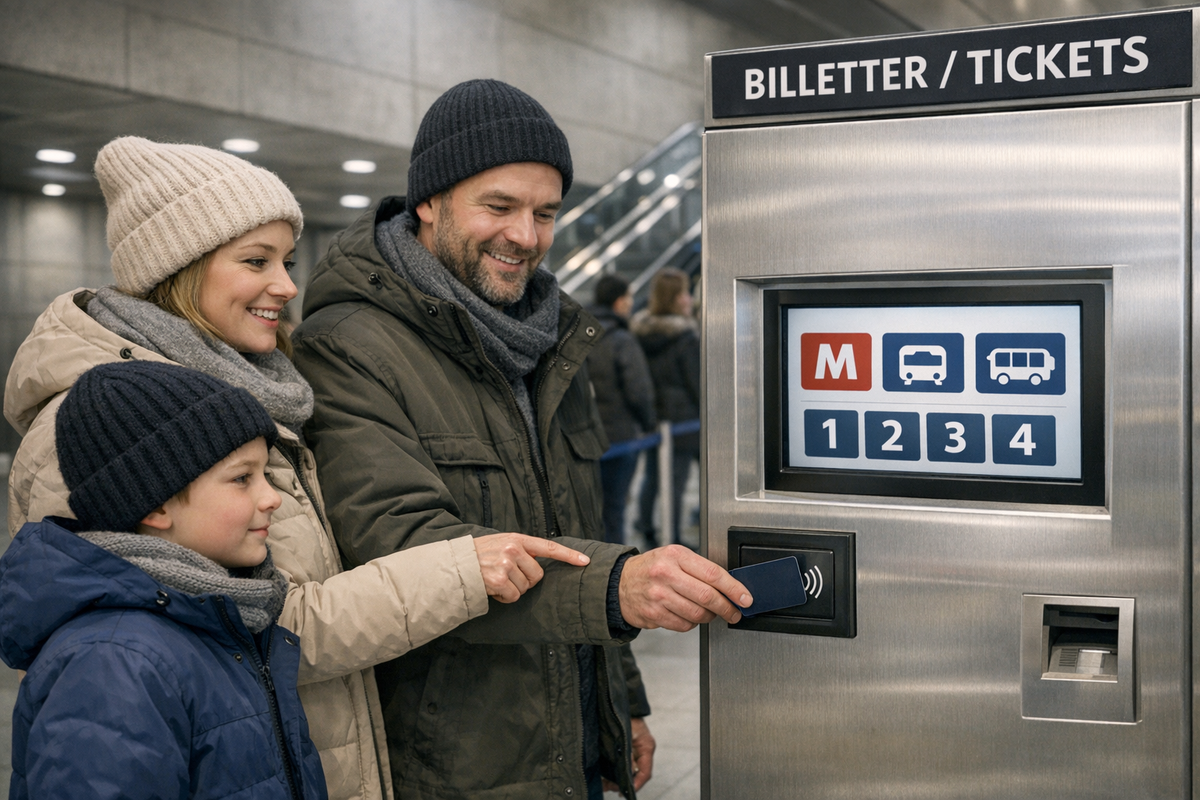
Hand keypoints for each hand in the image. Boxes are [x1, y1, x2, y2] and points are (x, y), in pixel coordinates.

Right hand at [474, 533, 589, 602]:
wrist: (456, 564)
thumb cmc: (480, 555)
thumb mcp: (501, 543)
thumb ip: (521, 550)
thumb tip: (540, 563)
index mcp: (517, 539)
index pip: (549, 547)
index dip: (569, 555)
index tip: (585, 561)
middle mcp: (513, 549)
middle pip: (537, 575)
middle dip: (525, 581)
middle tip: (507, 575)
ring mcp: (506, 564)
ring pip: (525, 588)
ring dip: (512, 589)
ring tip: (496, 579)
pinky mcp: (499, 579)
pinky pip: (513, 596)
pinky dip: (504, 597)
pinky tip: (492, 588)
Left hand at [602, 717, 654, 794]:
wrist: (617, 706)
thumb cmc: (625, 716)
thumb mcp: (627, 734)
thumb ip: (628, 753)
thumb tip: (628, 772)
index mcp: (646, 748)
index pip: (645, 772)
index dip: (637, 784)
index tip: (626, 791)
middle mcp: (641, 753)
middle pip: (636, 775)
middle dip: (623, 784)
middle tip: (611, 788)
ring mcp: (633, 752)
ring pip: (627, 772)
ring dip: (617, 780)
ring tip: (605, 786)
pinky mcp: (624, 751)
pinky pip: (621, 766)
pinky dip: (613, 773)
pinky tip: (604, 779)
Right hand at [617, 545, 751, 630]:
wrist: (619, 583)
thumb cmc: (652, 568)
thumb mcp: (674, 557)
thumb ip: (699, 568)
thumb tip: (729, 586)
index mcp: (675, 555)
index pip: (713, 573)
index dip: (734, 588)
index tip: (745, 598)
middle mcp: (666, 574)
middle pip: (707, 596)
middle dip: (726, 607)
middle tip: (734, 612)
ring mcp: (658, 595)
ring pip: (697, 613)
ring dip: (709, 616)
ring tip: (709, 613)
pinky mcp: (653, 614)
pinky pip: (684, 625)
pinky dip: (692, 623)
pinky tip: (688, 615)